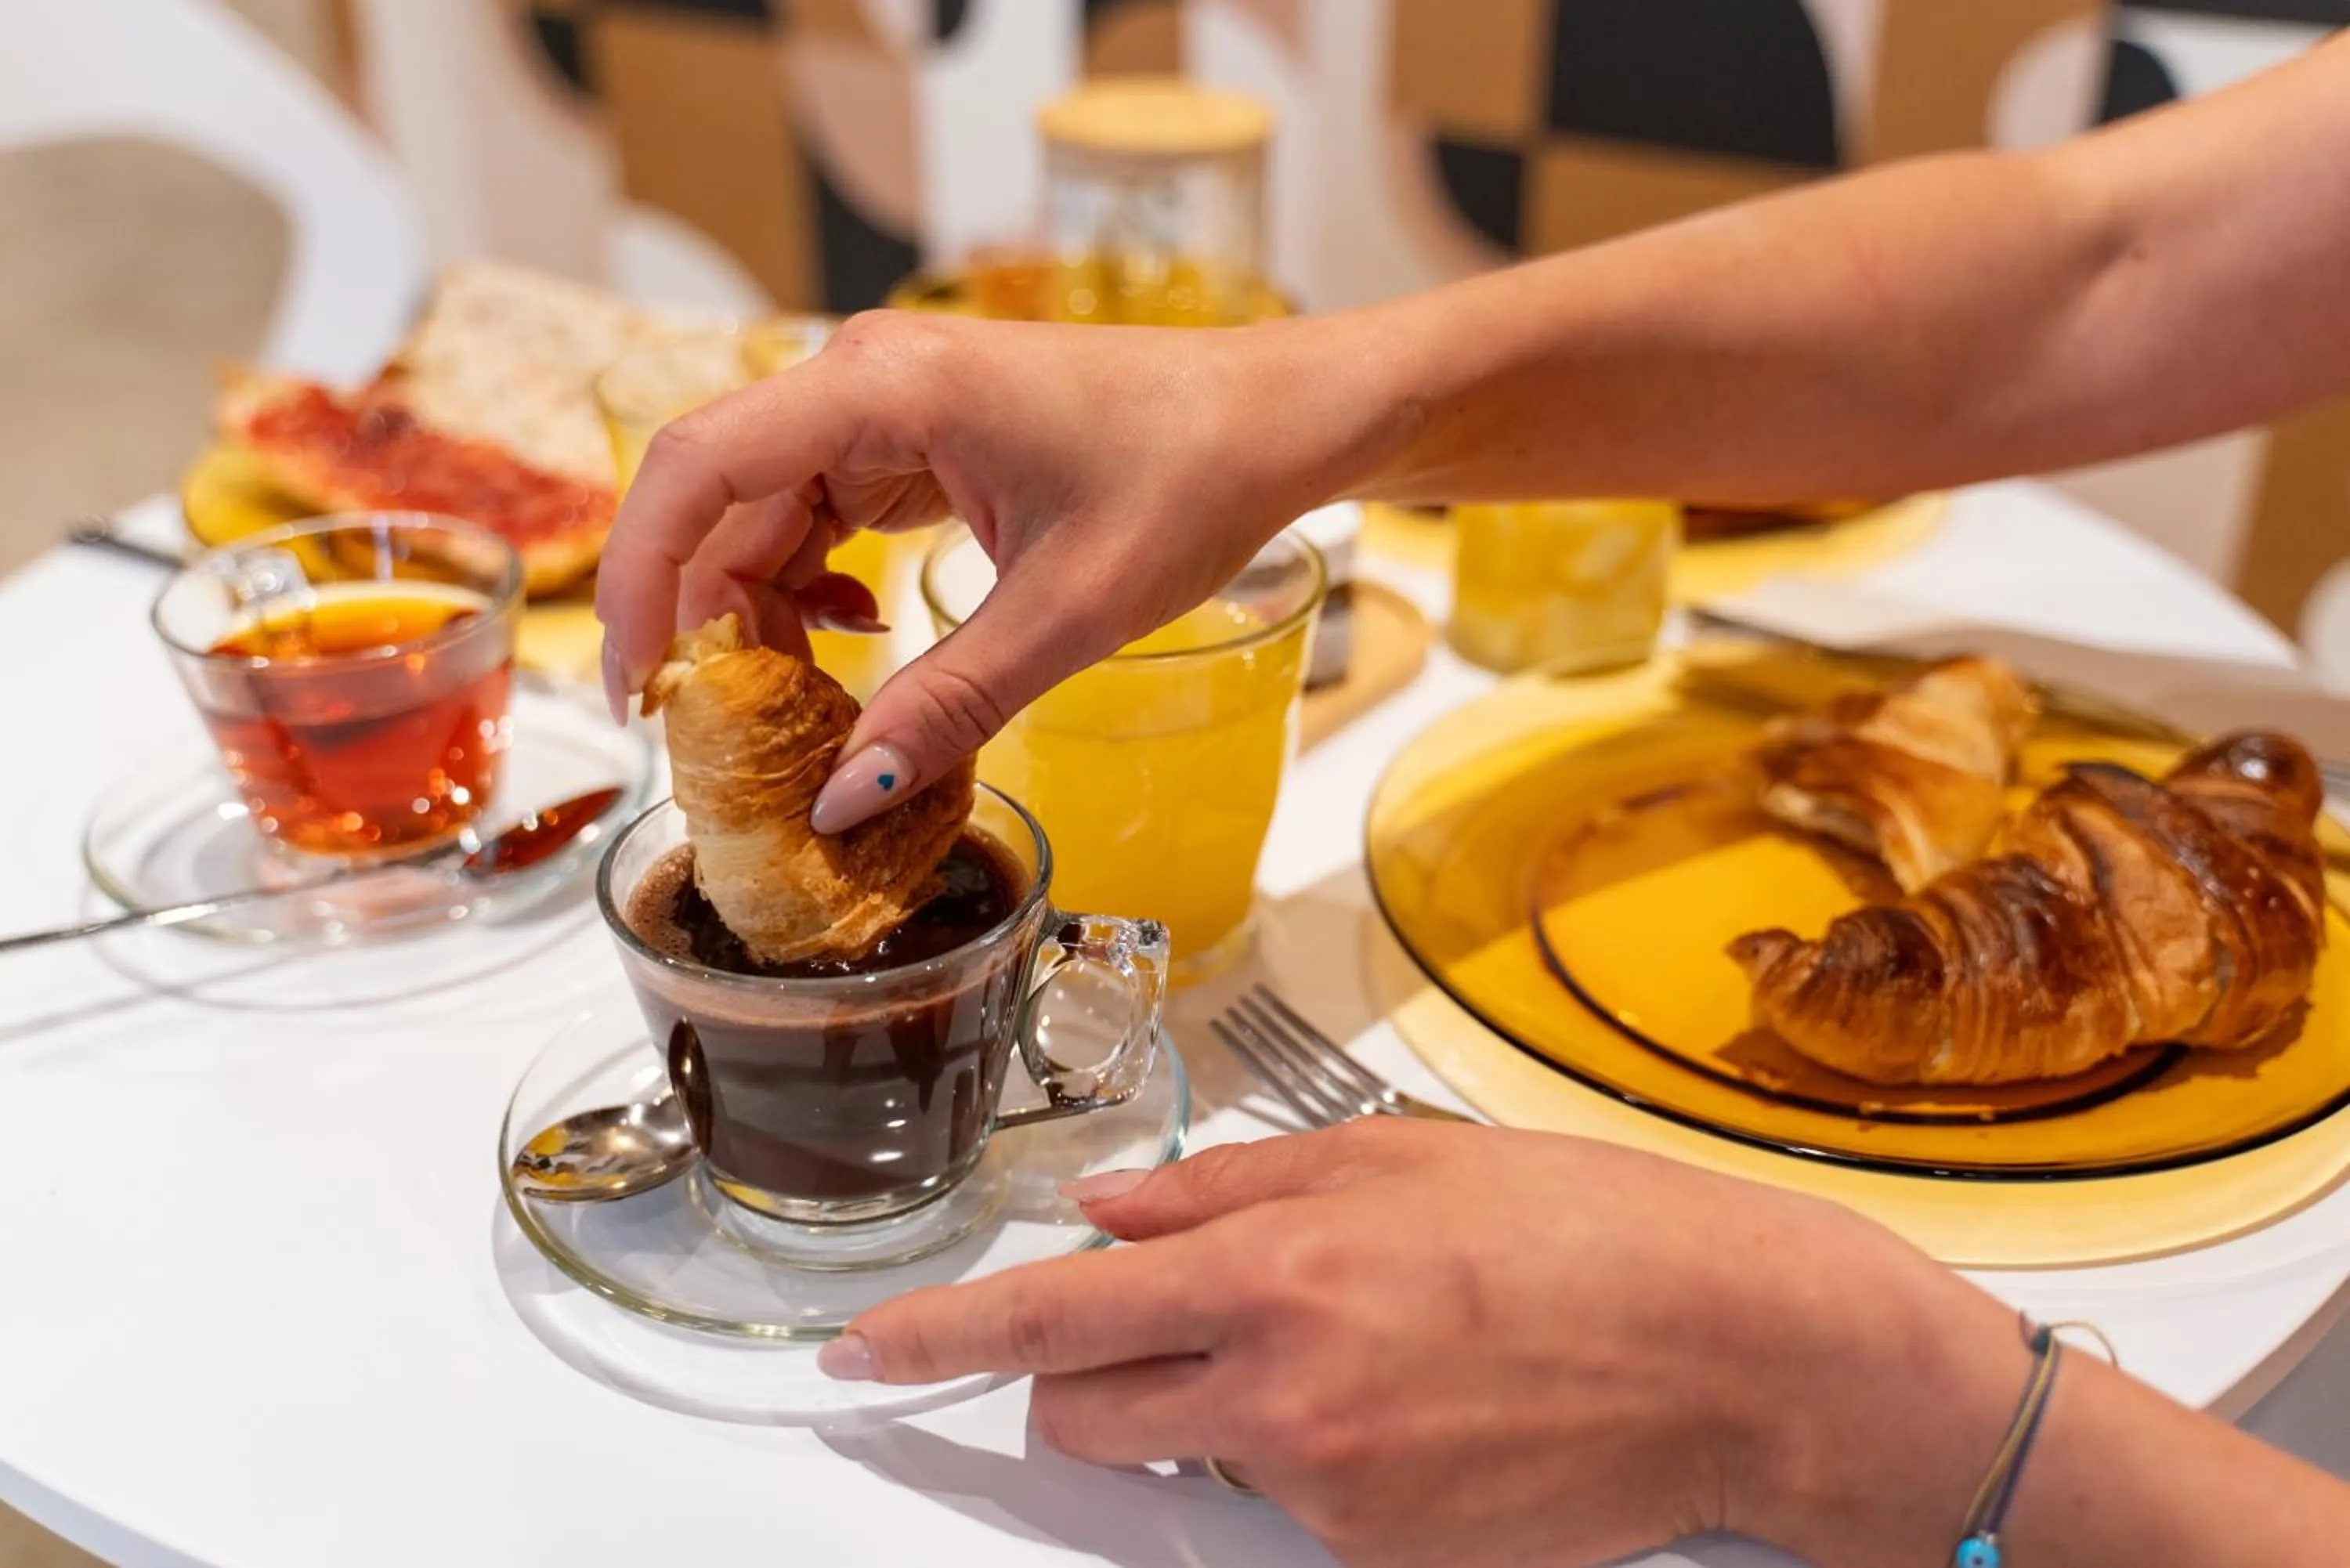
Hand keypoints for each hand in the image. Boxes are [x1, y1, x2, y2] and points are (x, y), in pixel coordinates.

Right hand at [594, 311, 1395, 829]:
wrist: (1276, 419)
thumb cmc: (1191, 476)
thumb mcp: (1067, 613)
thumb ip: (946, 709)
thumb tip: (839, 800)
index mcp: (882, 387)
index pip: (696, 469)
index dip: (640, 582)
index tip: (642, 693)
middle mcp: (864, 377)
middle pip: (717, 499)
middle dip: (703, 619)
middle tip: (713, 738)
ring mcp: (888, 402)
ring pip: (764, 513)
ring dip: (762, 612)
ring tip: (792, 710)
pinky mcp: (916, 434)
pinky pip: (822, 511)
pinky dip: (816, 588)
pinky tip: (856, 644)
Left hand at [817, 1120, 2024, 1566]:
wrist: (1737, 1357)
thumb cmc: (1586, 1231)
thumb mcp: (1397, 1159)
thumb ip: (1229, 1190)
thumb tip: (1109, 1210)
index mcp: (1281, 1269)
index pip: (1055, 1314)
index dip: (936, 1339)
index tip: (864, 1358)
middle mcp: (1287, 1392)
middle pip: (1085, 1413)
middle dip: (1094, 1373)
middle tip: (1186, 1322)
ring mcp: (1332, 1491)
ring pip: (1187, 1459)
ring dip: (1214, 1411)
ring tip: (1353, 1349)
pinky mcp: (1379, 1559)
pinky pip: (1284, 1504)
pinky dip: (1308, 1456)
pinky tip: (1409, 1404)